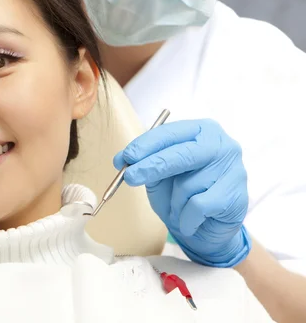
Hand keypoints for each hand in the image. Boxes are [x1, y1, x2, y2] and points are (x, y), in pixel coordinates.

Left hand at [115, 119, 251, 267]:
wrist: (209, 229)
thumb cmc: (183, 195)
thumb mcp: (161, 175)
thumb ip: (146, 163)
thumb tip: (122, 160)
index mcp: (201, 130)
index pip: (170, 133)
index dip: (145, 145)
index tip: (125, 157)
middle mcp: (221, 145)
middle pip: (181, 154)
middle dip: (152, 166)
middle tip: (129, 178)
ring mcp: (233, 169)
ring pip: (188, 185)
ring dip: (173, 203)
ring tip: (177, 209)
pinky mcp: (237, 196)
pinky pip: (198, 206)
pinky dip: (186, 218)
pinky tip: (189, 221)